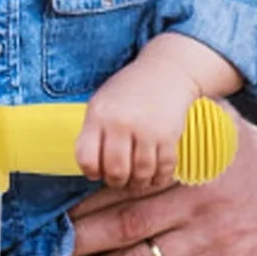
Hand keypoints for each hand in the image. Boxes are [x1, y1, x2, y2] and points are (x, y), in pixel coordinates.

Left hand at [17, 116, 256, 255]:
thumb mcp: (234, 133)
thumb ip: (189, 121)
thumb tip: (151, 101)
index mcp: (190, 164)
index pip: (119, 183)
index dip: (74, 202)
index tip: (36, 217)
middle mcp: (194, 202)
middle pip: (114, 226)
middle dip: (61, 248)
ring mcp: (207, 244)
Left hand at [74, 56, 202, 189]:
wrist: (166, 72)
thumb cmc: (129, 90)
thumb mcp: (102, 103)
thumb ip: (93, 132)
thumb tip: (92, 169)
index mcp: (99, 115)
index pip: (87, 158)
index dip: (91, 172)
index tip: (97, 172)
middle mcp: (121, 123)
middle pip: (115, 171)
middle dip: (117, 181)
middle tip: (120, 179)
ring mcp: (147, 130)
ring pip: (141, 174)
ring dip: (139, 183)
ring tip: (138, 180)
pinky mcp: (169, 135)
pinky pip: (164, 168)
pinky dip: (160, 178)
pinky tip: (155, 176)